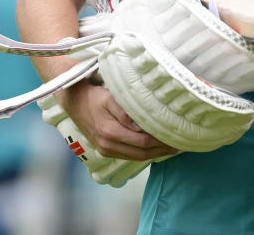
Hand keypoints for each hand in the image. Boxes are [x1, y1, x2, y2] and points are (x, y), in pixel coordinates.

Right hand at [58, 80, 177, 159]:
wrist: (74, 100)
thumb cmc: (94, 96)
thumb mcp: (110, 99)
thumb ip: (126, 113)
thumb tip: (142, 126)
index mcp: (111, 133)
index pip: (143, 142)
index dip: (161, 142)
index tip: (176, 138)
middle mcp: (108, 145)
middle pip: (142, 153)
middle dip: (162, 151)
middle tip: (180, 146)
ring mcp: (105, 149)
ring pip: (136, 157)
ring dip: (154, 154)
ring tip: (171, 148)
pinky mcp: (105, 149)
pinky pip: (128, 155)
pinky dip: (143, 153)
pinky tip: (154, 148)